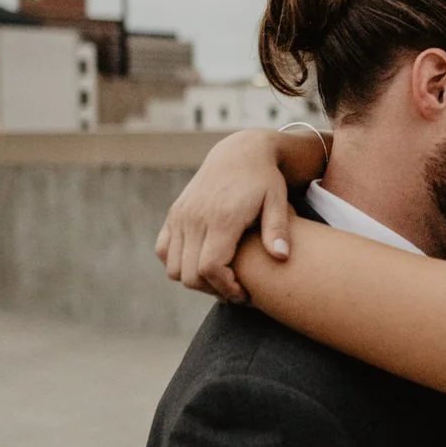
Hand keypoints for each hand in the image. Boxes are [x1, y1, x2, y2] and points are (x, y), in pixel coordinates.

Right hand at [155, 131, 295, 301]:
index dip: (225, 288)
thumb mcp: (278, 200)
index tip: (244, 293)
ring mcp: (180, 216)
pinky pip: (163, 250)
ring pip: (173, 267)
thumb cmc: (265, 180)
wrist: (240, 153)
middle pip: (189, 274)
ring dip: (194, 279)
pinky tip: (202, 261)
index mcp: (221, 217)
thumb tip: (282, 257)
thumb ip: (278, 229)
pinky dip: (177, 263)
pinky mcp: (174, 214)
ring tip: (220, 277)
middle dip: (212, 289)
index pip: (209, 268)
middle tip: (235, 290)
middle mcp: (195, 217)